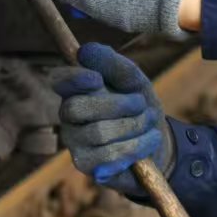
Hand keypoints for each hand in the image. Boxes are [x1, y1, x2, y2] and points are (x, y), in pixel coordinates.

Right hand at [53, 43, 175, 188]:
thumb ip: (115, 65)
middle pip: (77, 108)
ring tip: (149, 125)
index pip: (60, 81)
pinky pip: (107, 157)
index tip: (96, 79)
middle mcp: (68, 116)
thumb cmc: (140, 107)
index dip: (73, 79)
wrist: (156, 143)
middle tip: (141, 105)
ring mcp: (75, 143)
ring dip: (133, 127)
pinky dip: (135, 147)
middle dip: (117, 105)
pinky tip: (147, 142)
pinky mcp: (87, 166)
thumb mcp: (135, 82)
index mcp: (76, 90)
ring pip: (97, 133)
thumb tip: (85, 51)